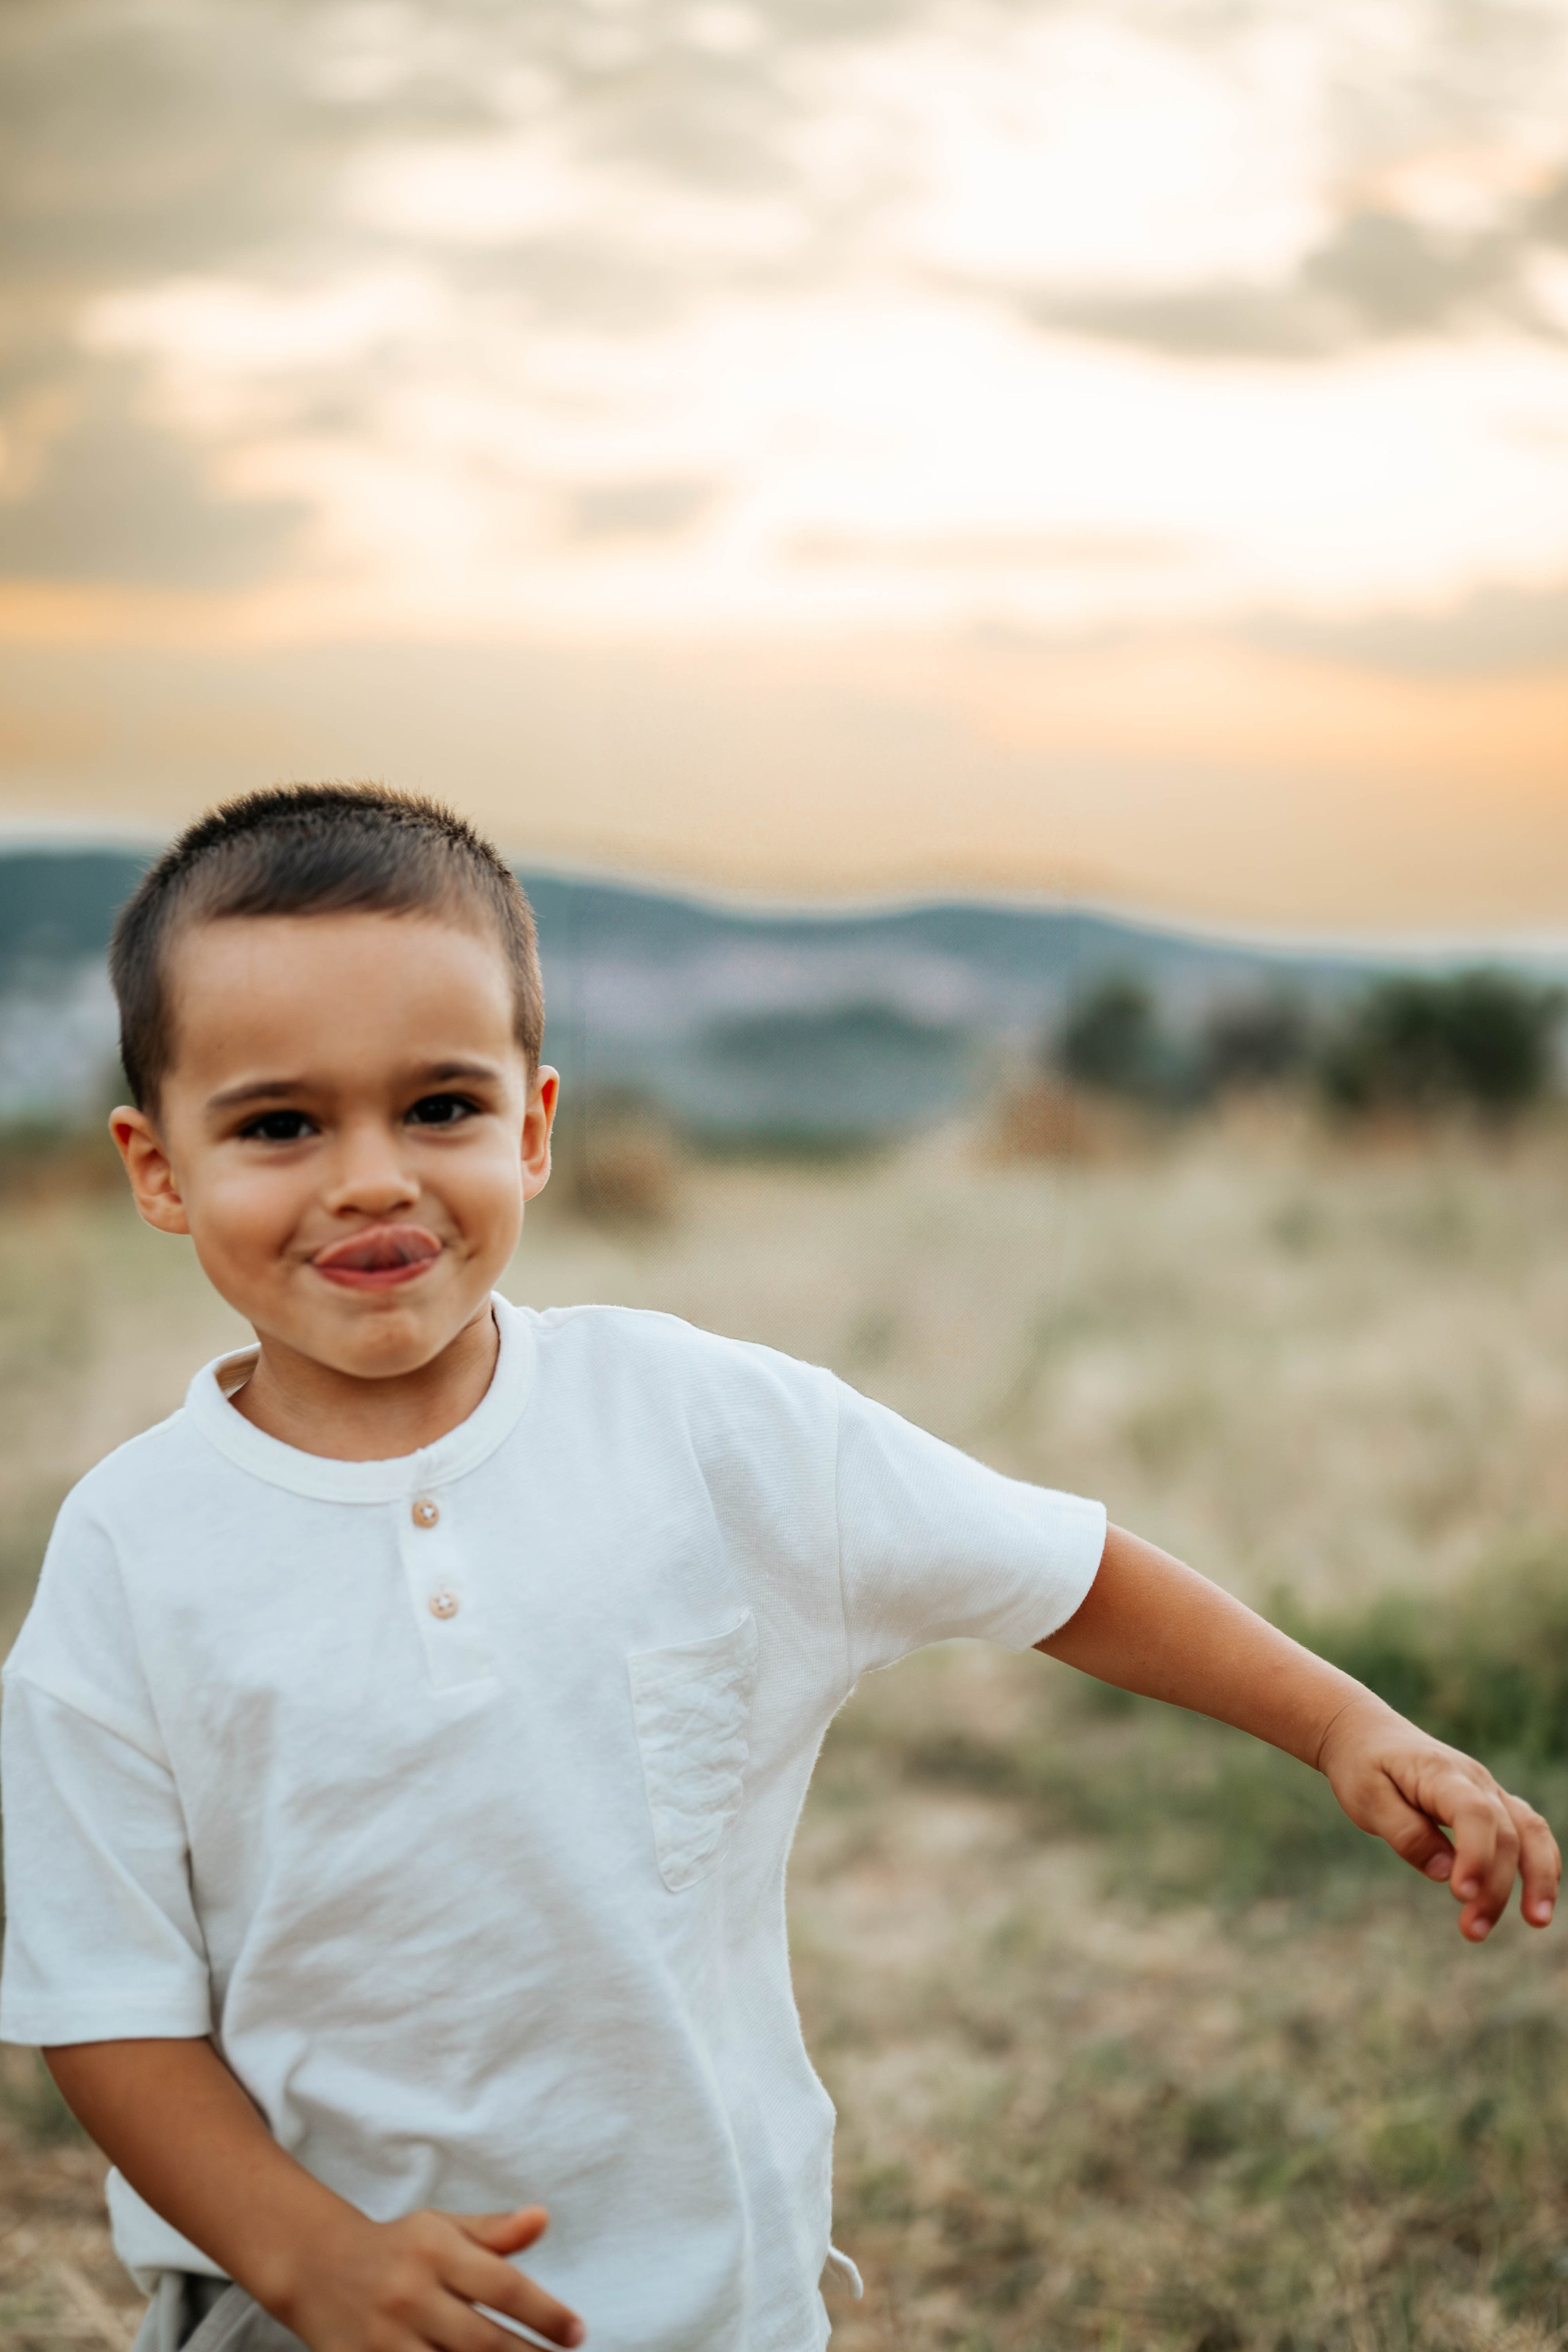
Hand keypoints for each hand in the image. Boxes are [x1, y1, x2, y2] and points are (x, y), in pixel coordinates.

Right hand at [281, 2205, 583, 2351]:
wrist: (317, 2266)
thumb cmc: (398, 2247)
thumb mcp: (443, 2227)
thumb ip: (495, 2231)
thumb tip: (543, 2218)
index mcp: (435, 2250)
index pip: (504, 2286)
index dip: (546, 2313)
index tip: (577, 2334)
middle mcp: (411, 2294)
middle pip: (482, 2341)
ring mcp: (385, 2338)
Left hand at [1317, 1693, 1559, 1940]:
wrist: (1367, 1733)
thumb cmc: (1362, 1767)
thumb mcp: (1365, 1798)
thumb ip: (1405, 1832)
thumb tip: (1444, 1871)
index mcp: (1439, 1772)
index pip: (1473, 1813)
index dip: (1475, 1855)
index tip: (1462, 1895)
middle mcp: (1475, 1778)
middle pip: (1504, 1832)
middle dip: (1495, 1885)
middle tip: (1472, 1931)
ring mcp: (1489, 1789)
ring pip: (1529, 1831)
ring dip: (1536, 1877)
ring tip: (1536, 1921)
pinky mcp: (1492, 1803)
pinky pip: (1530, 1831)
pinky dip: (1541, 1862)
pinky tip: (1537, 1899)